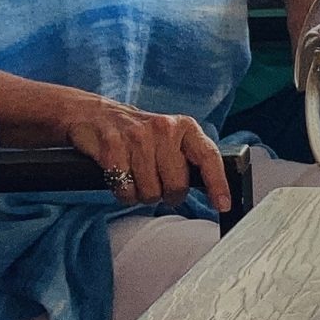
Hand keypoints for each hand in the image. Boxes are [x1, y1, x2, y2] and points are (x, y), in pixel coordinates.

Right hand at [59, 95, 229, 211]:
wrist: (96, 115)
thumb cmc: (140, 134)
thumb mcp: (170, 138)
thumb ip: (189, 158)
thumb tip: (211, 190)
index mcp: (184, 127)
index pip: (208, 156)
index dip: (218, 183)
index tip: (223, 205)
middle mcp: (164, 129)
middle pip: (176, 185)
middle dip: (167, 195)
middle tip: (158, 184)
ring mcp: (137, 137)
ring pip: (150, 192)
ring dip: (143, 194)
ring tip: (137, 176)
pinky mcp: (113, 148)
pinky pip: (125, 191)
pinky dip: (124, 193)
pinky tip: (121, 176)